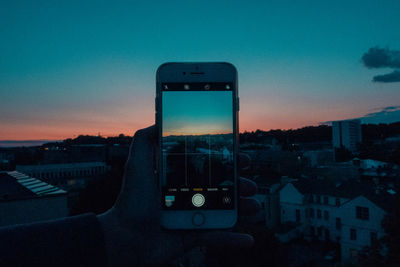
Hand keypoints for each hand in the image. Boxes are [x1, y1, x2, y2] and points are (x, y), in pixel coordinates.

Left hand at [98, 125, 258, 265]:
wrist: (125, 238)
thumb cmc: (131, 201)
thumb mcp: (136, 164)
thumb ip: (145, 140)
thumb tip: (158, 122)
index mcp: (180, 178)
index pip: (209, 166)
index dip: (227, 162)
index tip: (241, 157)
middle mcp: (189, 196)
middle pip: (222, 187)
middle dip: (239, 183)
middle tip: (249, 183)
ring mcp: (193, 216)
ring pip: (224, 210)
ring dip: (243, 207)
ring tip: (253, 205)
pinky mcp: (194, 236)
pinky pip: (217, 237)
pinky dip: (233, 238)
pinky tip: (248, 238)